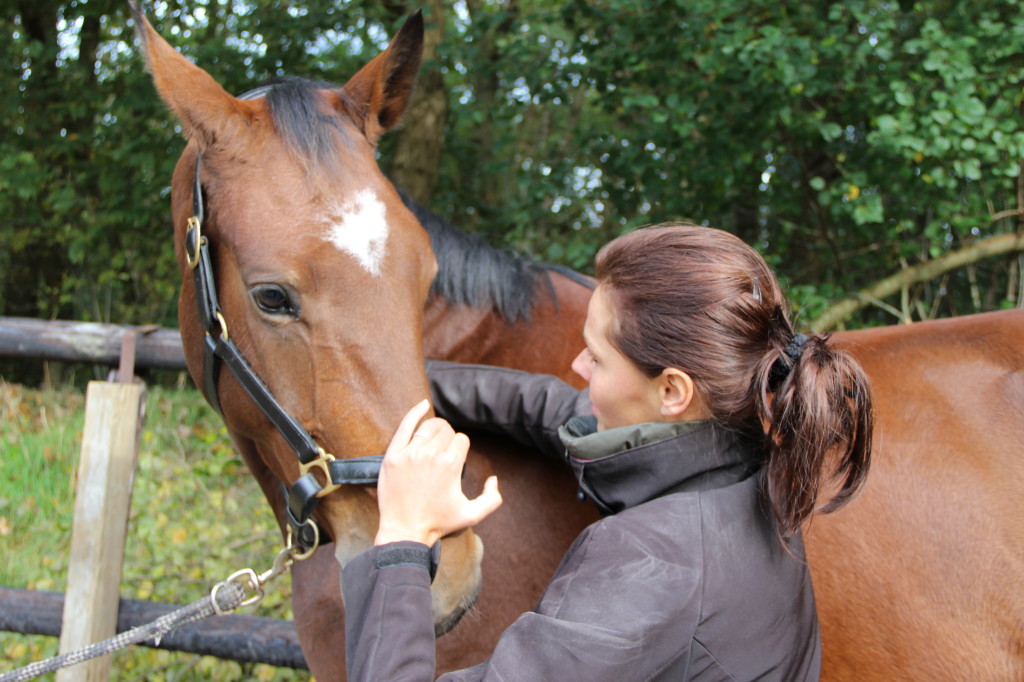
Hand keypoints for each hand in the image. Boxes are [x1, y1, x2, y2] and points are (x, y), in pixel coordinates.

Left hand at [375, 400, 502, 546]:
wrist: (404, 532)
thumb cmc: (438, 524)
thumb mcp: (472, 515)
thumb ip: (492, 499)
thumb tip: (493, 478)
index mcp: (451, 464)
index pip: (462, 440)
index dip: (461, 449)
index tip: (455, 460)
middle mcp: (431, 454)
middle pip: (446, 431)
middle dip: (449, 439)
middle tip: (444, 452)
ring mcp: (410, 453)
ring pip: (428, 426)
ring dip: (435, 428)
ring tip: (435, 436)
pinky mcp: (392, 455)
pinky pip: (404, 426)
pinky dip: (414, 413)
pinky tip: (422, 405)